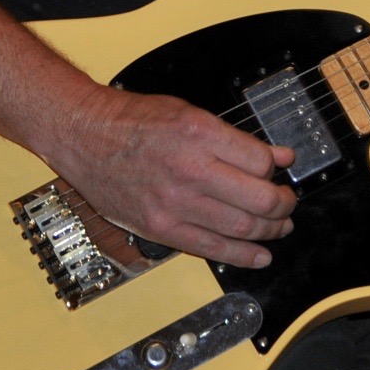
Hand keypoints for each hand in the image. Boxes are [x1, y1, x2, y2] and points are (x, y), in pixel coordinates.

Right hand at [47, 86, 297, 268]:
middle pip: (258, 199)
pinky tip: (260, 255)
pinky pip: (211, 249)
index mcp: (199, 133)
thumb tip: (278, 156)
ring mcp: (174, 203)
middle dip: (283, 204)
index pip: (260, 161)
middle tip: (287, 202)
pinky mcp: (160, 228)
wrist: (83, 135)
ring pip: (241, 228)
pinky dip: (242, 256)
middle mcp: (189, 170)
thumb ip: (233, 139)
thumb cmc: (132, 121)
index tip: (281, 169)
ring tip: (279, 227)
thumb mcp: (188, 113)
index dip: (278, 167)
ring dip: (270, 231)